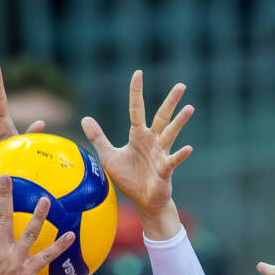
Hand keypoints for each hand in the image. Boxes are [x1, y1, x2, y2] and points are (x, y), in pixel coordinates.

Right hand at [0, 174, 74, 274]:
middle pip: (1, 216)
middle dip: (3, 193)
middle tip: (6, 175)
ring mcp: (14, 260)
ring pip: (28, 232)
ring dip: (38, 215)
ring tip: (46, 198)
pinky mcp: (27, 272)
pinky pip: (46, 256)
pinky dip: (59, 246)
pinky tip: (71, 235)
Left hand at [81, 70, 193, 237]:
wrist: (143, 201)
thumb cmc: (129, 179)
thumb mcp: (109, 156)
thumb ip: (98, 138)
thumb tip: (85, 119)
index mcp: (138, 136)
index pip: (136, 109)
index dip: (136, 92)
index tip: (138, 73)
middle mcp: (152, 141)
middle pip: (161, 117)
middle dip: (171, 101)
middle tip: (181, 85)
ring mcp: (160, 154)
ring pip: (170, 134)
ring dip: (179, 122)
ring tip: (189, 108)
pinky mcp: (165, 170)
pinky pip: (173, 160)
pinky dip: (180, 155)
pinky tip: (188, 148)